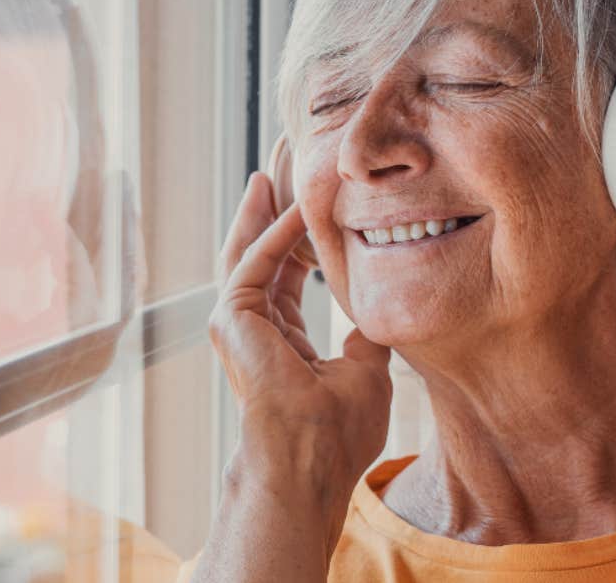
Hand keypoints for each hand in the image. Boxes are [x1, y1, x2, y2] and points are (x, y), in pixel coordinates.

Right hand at [209, 171, 392, 548]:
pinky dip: (277, 230)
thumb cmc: (340, 430)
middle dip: (277, 200)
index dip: (303, 229)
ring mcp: (236, 322)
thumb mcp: (367, 368)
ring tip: (281, 157)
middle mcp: (251, 324)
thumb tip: (383, 308)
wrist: (311, 463)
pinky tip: (301, 202)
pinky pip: (256, 261)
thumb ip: (366, 333)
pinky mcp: (232, 319)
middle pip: (263, 246)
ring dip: (267, 202)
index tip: (319, 190)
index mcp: (279, 335)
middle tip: (290, 152)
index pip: (288, 267)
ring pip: (251, 245)